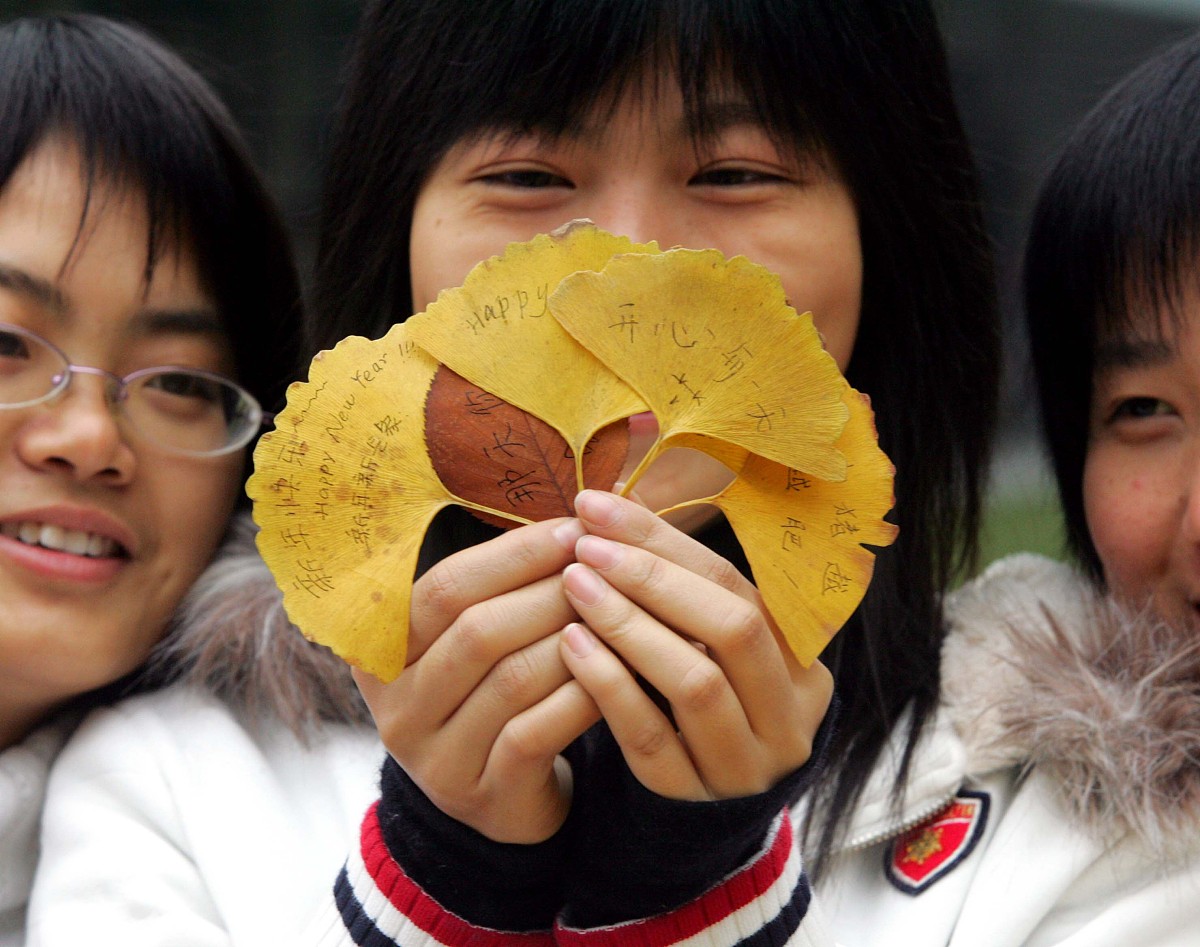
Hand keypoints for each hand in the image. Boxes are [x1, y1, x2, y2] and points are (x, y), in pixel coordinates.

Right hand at [354, 516, 600, 842]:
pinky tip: (616, 671)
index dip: (513, 554)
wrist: (499, 794)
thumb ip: (504, 578)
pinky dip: (580, 695)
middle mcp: (395, 706)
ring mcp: (434, 757)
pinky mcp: (482, 796)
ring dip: (573, 638)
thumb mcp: (476, 636)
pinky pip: (535, 732)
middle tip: (606, 569)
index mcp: (382, 651)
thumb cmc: (494, 690)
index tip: (574, 529)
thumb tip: (583, 501)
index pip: (443, 588)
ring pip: (510, 679)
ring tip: (618, 613)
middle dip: (549, 592)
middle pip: (477, 631)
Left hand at [558, 490, 832, 800]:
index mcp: (800, 658)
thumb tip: (613, 498)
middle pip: (733, 628)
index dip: (665, 540)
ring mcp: (747, 761)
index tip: (599, 507)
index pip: (736, 582)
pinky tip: (570, 646)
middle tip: (586, 549)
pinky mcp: (694, 797)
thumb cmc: (692, 692)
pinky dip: (609, 685)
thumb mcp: (700, 638)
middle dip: (653, 579)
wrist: (691, 804)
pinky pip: (651, 738)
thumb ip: (673, 579)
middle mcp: (789, 712)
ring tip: (574, 587)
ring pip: (696, 683)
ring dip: (629, 626)